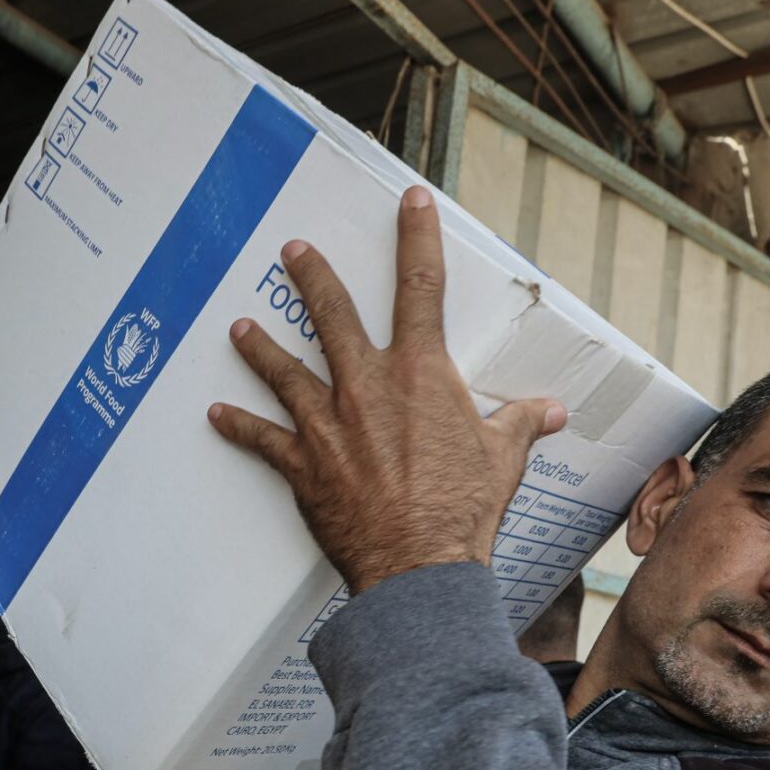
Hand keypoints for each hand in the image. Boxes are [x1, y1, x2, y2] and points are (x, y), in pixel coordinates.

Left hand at [208, 185, 565, 594]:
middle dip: (311, 278)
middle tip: (292, 252)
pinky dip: (239, 426)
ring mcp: (329, 425)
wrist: (419, 567)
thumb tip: (551, 410)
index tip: (410, 202)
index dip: (417, 238)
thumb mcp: (504, 460)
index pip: (421, 287)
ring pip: (285, 371)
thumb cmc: (462, 512)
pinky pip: (264, 440)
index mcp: (420, 375)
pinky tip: (218, 413)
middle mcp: (367, 387)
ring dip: (261, 347)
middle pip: (333, 316)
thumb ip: (520, 424)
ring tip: (240, 327)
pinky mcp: (304, 465)